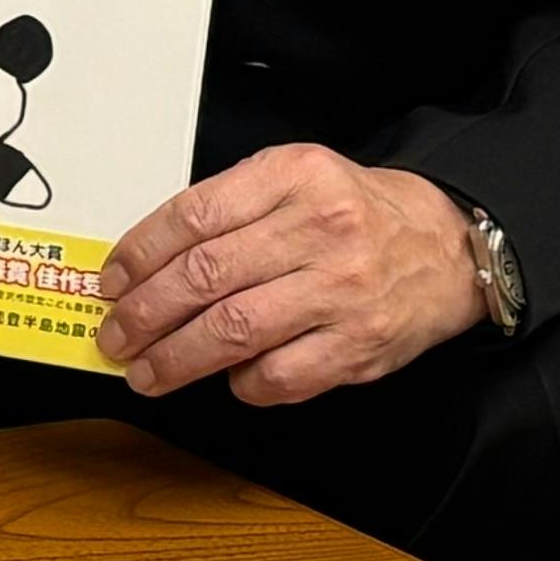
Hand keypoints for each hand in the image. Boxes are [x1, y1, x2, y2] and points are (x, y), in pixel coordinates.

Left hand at [97, 147, 484, 404]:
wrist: (448, 248)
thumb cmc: (359, 215)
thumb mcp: (296, 178)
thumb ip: (229, 208)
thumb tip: (148, 264)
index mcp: (295, 177)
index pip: (194, 216)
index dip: (139, 254)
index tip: (111, 281)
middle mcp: (320, 231)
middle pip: (205, 277)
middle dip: (144, 313)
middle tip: (116, 334)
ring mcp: (341, 292)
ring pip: (232, 332)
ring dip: (174, 358)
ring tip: (146, 370)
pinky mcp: (357, 347)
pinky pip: (277, 377)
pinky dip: (239, 384)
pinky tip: (226, 377)